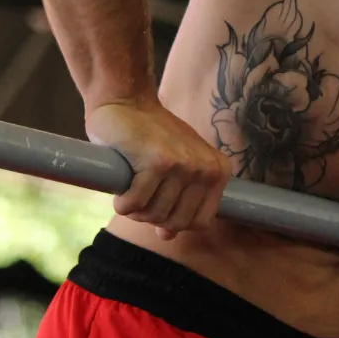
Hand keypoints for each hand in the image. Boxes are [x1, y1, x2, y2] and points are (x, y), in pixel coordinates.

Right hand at [87, 98, 231, 241]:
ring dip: (135, 210)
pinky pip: (136, 204)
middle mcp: (206, 168)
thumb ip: (179, 200)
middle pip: (177, 222)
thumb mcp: (175, 167)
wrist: (126, 101)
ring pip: (155, 215)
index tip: (158, 206)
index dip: (175, 222)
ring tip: (129, 190)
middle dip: (152, 217)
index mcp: (218, 171)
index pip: (200, 222)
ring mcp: (184, 165)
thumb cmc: (149, 135)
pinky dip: (122, 204)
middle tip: (138, 198)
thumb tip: (167, 236)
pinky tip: (120, 190)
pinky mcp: (157, 163)